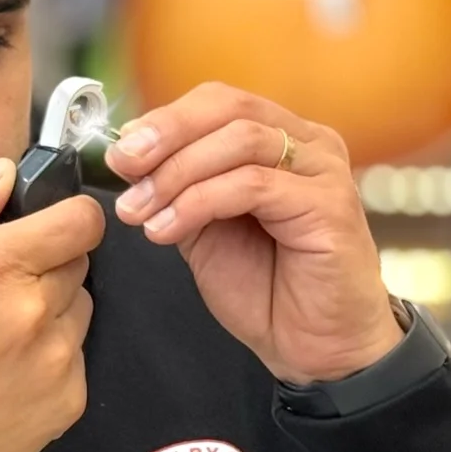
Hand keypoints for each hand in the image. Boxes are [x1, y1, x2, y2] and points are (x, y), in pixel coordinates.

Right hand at [0, 161, 103, 451]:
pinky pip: (76, 357)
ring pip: (80, 308)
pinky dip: (52, 358)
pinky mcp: (68, 398)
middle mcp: (35, 309)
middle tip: (1, 290)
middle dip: (48, 265)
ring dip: (52, 311)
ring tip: (1, 335)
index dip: (67, 217)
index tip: (47, 227)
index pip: (81, 220)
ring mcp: (57, 357)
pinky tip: (8, 371)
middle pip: (79, 262)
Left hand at [107, 83, 402, 385]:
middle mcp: (310, 144)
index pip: (218, 101)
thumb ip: (180, 188)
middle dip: (166, 134)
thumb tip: (130, 157)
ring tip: (140, 211)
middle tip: (123, 167)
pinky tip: (168, 229)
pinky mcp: (331, 204)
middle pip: (229, 108)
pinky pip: (253, 185)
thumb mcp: (206, 230)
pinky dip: (199, 202)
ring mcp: (324, 171)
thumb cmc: (268, 290)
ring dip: (177, 174)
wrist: (315, 349)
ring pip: (239, 141)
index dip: (164, 119)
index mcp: (281, 139)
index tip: (119, 151)